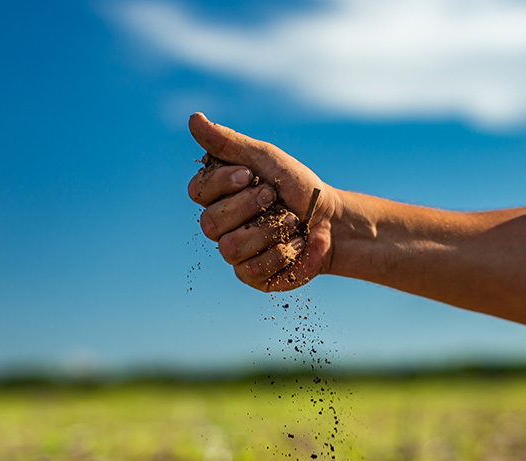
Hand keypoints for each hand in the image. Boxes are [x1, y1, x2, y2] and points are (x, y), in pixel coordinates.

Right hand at [187, 113, 338, 290]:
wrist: (333, 220)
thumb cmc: (298, 187)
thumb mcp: (266, 158)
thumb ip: (228, 143)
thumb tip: (192, 119)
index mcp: (219, 195)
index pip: (197, 192)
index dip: (222, 184)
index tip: (249, 174)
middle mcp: (221, 225)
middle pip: (210, 223)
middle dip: (249, 206)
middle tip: (275, 197)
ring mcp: (235, 253)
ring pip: (230, 248)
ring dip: (268, 230)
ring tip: (293, 221)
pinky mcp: (253, 276)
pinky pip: (252, 270)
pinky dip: (281, 253)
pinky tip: (297, 243)